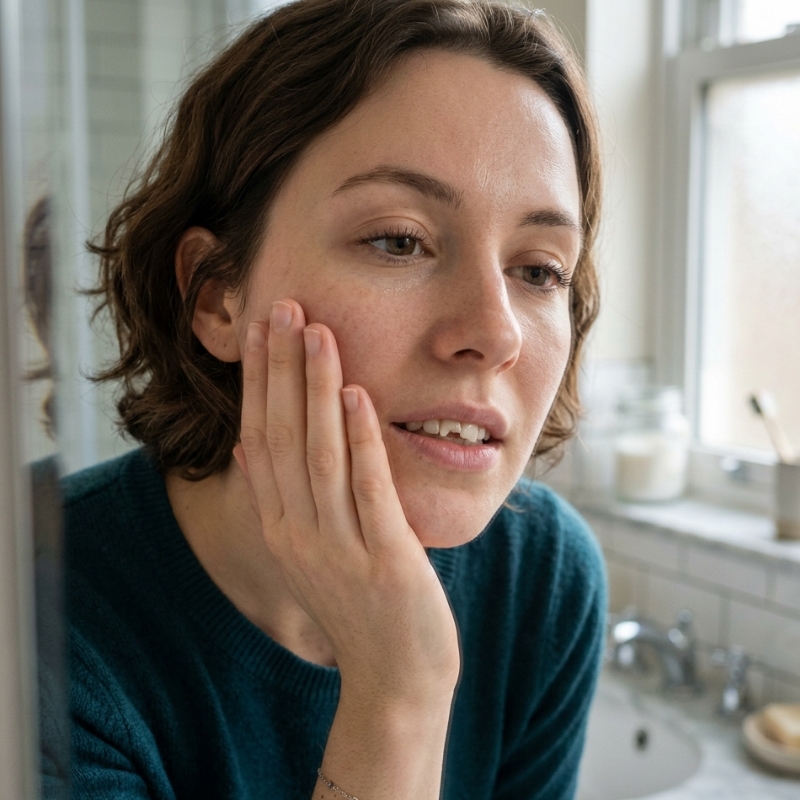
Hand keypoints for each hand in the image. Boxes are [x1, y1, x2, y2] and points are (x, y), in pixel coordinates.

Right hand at [233, 299, 459, 704]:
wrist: (395, 678)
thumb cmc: (359, 604)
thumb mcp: (309, 550)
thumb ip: (282, 497)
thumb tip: (250, 445)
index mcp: (280, 525)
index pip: (260, 436)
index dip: (260, 380)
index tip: (261, 327)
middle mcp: (298, 532)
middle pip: (282, 435)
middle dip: (280, 369)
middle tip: (280, 306)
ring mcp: (339, 547)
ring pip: (320, 454)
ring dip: (315, 390)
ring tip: (317, 333)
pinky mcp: (385, 561)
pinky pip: (368, 490)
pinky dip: (361, 440)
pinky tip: (358, 394)